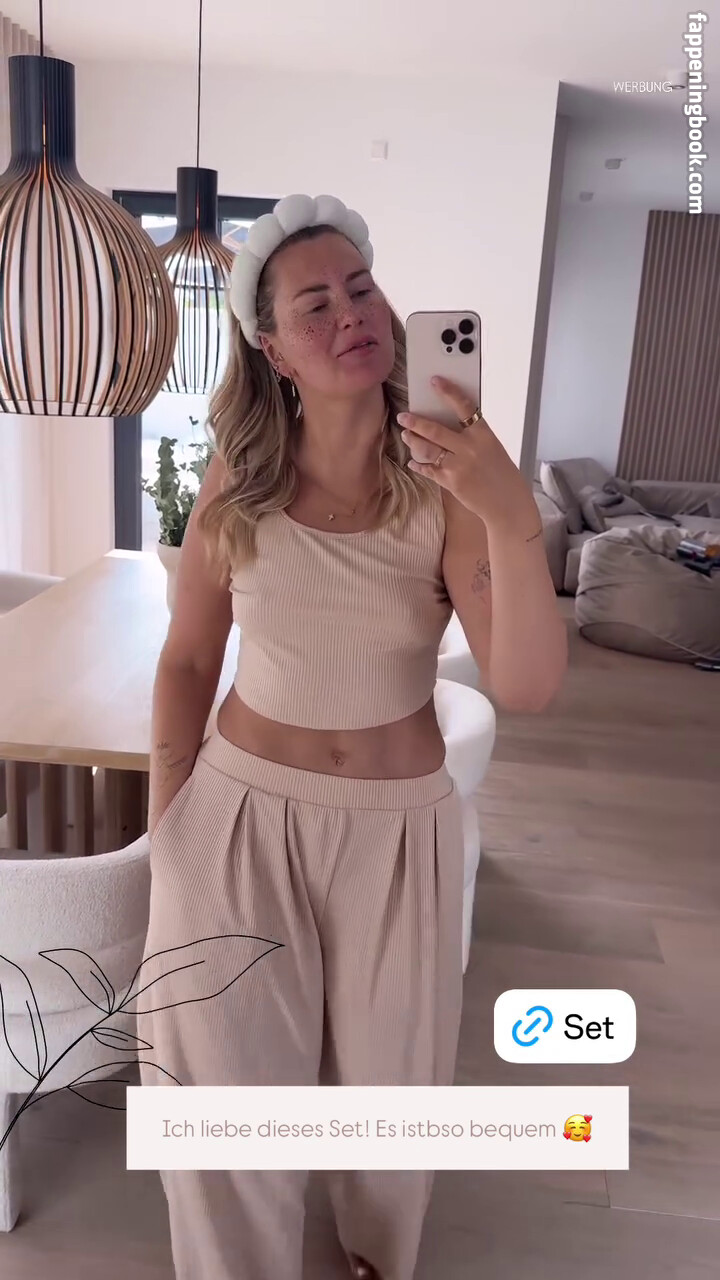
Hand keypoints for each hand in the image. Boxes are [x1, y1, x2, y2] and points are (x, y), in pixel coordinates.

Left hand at [397, 377, 537, 532]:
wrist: (507, 503)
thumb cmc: (502, 474)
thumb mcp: (492, 448)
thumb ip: (473, 437)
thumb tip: (451, 426)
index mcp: (483, 434)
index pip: (463, 406)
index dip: (448, 392)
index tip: (435, 381)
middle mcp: (469, 448)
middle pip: (435, 430)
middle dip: (415, 422)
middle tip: (403, 416)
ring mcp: (458, 466)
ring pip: (428, 449)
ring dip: (413, 441)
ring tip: (406, 435)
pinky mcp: (450, 482)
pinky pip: (429, 470)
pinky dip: (419, 465)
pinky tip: (413, 462)